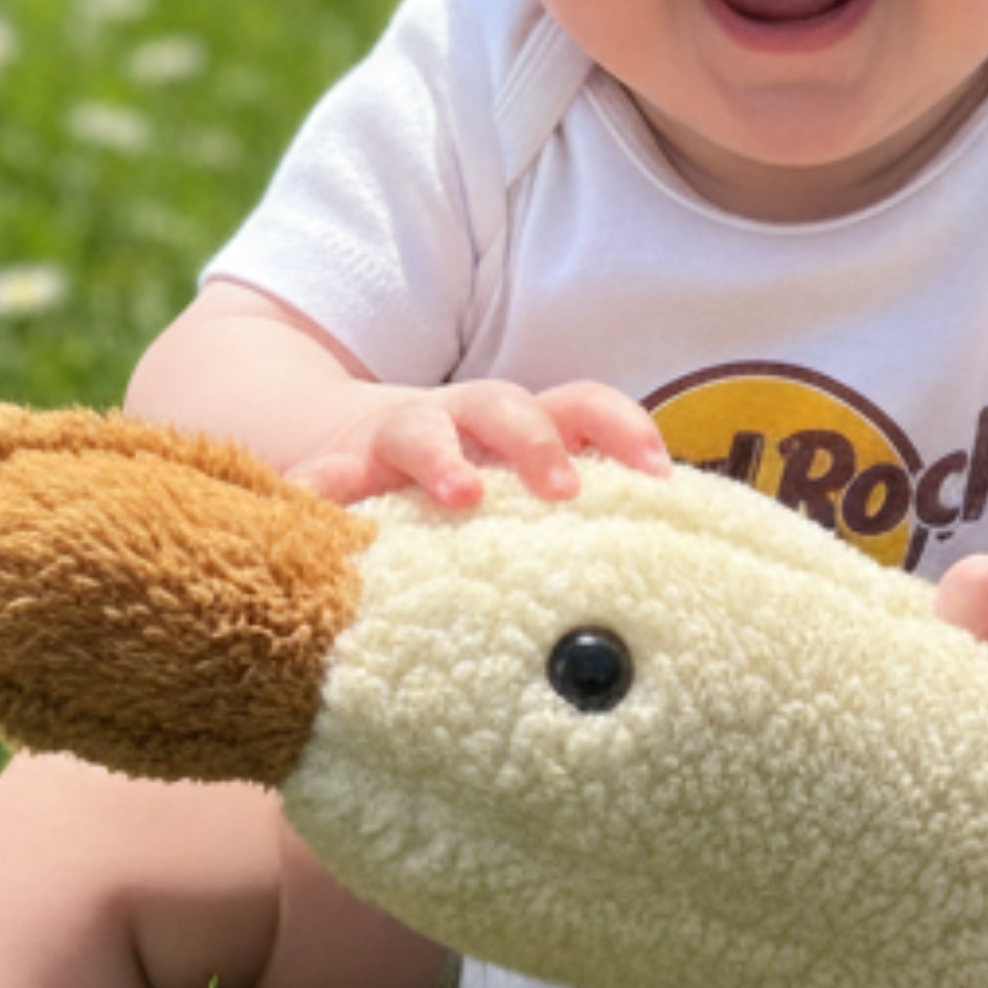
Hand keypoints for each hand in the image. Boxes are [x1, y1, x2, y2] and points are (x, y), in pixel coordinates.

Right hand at [284, 379, 674, 510]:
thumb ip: (578, 522)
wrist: (346, 440)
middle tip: (563, 489)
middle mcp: (462, 421)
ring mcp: (395, 439)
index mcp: (519, 425)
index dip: (624, 429)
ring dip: (443, 458)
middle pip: (506, 407)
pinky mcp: (335, 469)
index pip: (583, 406)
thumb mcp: (518, 490)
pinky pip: (322, 482)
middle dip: (537, 442)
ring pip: (419, 430)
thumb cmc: (464, 481)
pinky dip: (320, 498)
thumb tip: (668, 581)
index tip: (660, 475)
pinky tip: (320, 520)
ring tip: (460, 496)